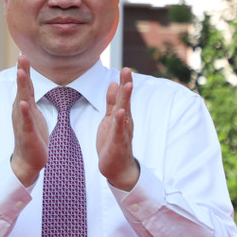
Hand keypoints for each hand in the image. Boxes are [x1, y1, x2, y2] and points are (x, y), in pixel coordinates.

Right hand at [10, 55, 47, 186]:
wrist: (27, 160)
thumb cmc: (32, 136)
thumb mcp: (33, 113)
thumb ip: (30, 99)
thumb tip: (29, 85)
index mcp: (24, 105)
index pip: (26, 84)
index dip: (25, 69)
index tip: (24, 54)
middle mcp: (20, 110)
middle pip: (22, 88)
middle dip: (22, 71)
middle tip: (21, 56)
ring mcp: (22, 120)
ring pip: (22, 100)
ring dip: (22, 86)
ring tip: (22, 73)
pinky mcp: (27, 132)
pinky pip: (26, 120)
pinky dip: (24, 111)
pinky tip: (24, 103)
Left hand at [97, 67, 138, 190]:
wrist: (116, 168)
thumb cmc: (113, 142)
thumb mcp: (110, 119)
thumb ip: (112, 102)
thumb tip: (115, 83)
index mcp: (122, 116)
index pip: (123, 96)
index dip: (124, 82)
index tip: (125, 68)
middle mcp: (125, 122)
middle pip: (125, 101)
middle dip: (126, 85)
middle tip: (127, 69)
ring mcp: (122, 132)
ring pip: (124, 113)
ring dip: (125, 99)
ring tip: (127, 84)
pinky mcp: (118, 143)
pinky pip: (119, 130)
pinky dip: (120, 121)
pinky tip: (120, 112)